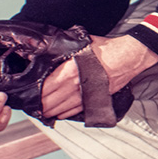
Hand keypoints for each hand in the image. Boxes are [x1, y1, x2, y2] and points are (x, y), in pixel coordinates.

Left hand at [39, 35, 157, 119]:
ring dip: (51, 111)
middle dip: (40, 105)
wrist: (129, 57)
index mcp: (69, 71)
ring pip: (61, 109)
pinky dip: (65, 113)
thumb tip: (51, 47)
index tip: (28, 94)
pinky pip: (75, 111)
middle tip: (32, 106)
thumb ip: (66, 49)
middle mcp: (75, 85)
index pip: (45, 88)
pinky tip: (59, 113)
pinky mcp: (95, 100)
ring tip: (43, 111)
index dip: (35, 93)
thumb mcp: (82, 44)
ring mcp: (85, 95)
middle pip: (50, 102)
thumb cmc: (107, 49)